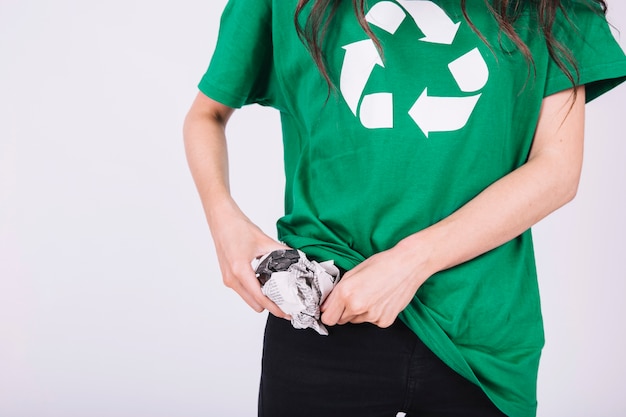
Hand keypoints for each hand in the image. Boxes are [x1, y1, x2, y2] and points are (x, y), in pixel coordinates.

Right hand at [210, 204, 289, 318]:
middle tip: (286, 302)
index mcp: (240, 271)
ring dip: (262, 297)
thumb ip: (281, 252)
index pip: (260, 298)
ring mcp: (228, 278)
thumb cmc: (237, 227)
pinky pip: (243, 290)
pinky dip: (254, 290)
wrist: (221, 218)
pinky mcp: (227, 275)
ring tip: (278, 291)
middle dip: (271, 305)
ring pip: (248, 298)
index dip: (276, 308)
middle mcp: (232, 278)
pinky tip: (265, 280)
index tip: (288, 313)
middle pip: (254, 304)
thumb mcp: (264, 240)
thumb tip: (296, 260)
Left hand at [320, 242, 430, 327]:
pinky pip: (371, 322)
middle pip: (341, 320)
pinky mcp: (384, 321)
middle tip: (355, 296)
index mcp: (346, 293)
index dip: (329, 312)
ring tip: (371, 295)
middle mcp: (357, 307)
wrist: (407, 265)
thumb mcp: (353, 272)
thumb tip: (328, 305)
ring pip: (356, 321)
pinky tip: (381, 300)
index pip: (328, 318)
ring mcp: (372, 316)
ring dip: (359, 312)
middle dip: (343, 311)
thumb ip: (338, 291)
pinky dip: (373, 314)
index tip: (332, 308)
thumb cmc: (382, 264)